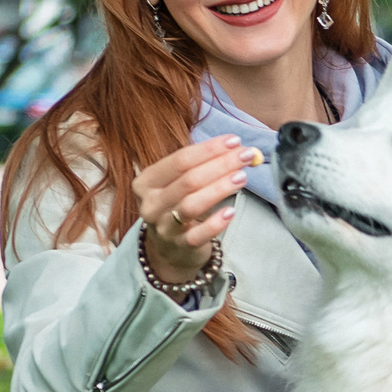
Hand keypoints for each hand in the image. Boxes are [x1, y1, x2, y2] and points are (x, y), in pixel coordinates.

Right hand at [134, 135, 252, 283]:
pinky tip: (231, 211)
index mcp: (147, 182)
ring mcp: (163, 227)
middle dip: (220, 164)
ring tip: (242, 178)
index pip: (180, 160)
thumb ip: (201, 165)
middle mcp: (151, 204)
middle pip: (188, 180)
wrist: (169, 250)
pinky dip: (216, 223)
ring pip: (192, 205)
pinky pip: (199, 234)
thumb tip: (235, 148)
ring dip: (219, 188)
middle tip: (245, 156)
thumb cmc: (177, 206)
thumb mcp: (178, 184)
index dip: (208, 149)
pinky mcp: (180, 247)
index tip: (235, 141)